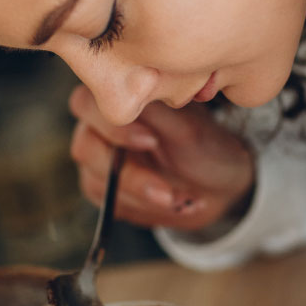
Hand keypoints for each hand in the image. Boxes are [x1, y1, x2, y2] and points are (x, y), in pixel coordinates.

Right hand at [67, 85, 255, 230]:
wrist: (220, 181)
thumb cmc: (207, 145)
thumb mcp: (189, 129)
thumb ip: (156, 112)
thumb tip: (132, 96)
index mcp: (117, 100)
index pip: (86, 103)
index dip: (113, 126)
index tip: (151, 142)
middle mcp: (99, 127)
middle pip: (85, 147)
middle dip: (129, 175)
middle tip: (166, 190)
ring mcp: (99, 161)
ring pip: (95, 182)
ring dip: (142, 196)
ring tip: (181, 199)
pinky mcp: (105, 191)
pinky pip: (110, 205)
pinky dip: (145, 209)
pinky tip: (175, 204)